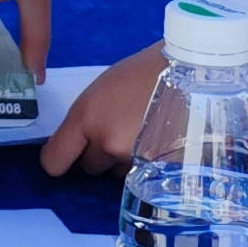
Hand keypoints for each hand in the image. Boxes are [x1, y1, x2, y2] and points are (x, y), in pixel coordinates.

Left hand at [40, 44, 164, 176]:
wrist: (193, 70)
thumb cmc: (146, 72)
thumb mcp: (103, 90)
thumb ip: (87, 120)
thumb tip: (78, 145)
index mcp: (86, 116)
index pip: (54, 160)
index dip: (59, 160)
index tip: (67, 157)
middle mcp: (106, 141)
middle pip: (89, 167)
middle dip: (100, 154)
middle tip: (120, 132)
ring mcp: (135, 158)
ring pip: (116, 173)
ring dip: (124, 160)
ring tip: (145, 133)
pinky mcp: (161, 169)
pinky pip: (141, 175)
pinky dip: (147, 165)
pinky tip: (158, 142)